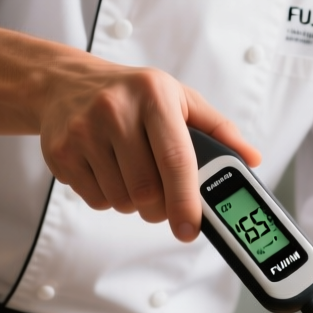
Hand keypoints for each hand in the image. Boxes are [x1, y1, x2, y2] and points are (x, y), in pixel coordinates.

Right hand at [38, 61, 259, 241]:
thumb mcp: (179, 99)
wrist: (65, 83)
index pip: (175, 159)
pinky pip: (96, 200)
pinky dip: (108, 197)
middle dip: (160, 208)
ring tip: (132, 174)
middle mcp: (115, 110)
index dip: (186, 201)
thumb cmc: (133, 95)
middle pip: (147, 190)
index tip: (192, 229)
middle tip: (163, 199)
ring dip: (134, 202)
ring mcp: (83, 131)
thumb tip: (252, 159)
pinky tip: (107, 170)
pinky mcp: (61, 152)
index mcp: (153, 96)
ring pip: (121, 200)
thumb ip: (218, 130)